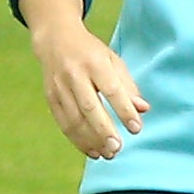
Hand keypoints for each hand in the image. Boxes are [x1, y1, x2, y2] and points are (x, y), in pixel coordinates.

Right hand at [24, 0, 148, 158]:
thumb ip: (128, 86)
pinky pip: (63, 123)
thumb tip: (143, 109)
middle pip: (89, 107)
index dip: (124, 111)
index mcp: (95, 63)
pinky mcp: (50, 98)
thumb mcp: (113, 61)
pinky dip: (77, 139)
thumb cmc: (91, 53)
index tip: (137, 128)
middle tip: (118, 148)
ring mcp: (59, 87)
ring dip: (90, 140)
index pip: (112, 90)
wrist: (55, 40)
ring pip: (74, 119)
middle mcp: (74, 75)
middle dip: (104, 130)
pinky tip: (91, 150)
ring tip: (108, 154)